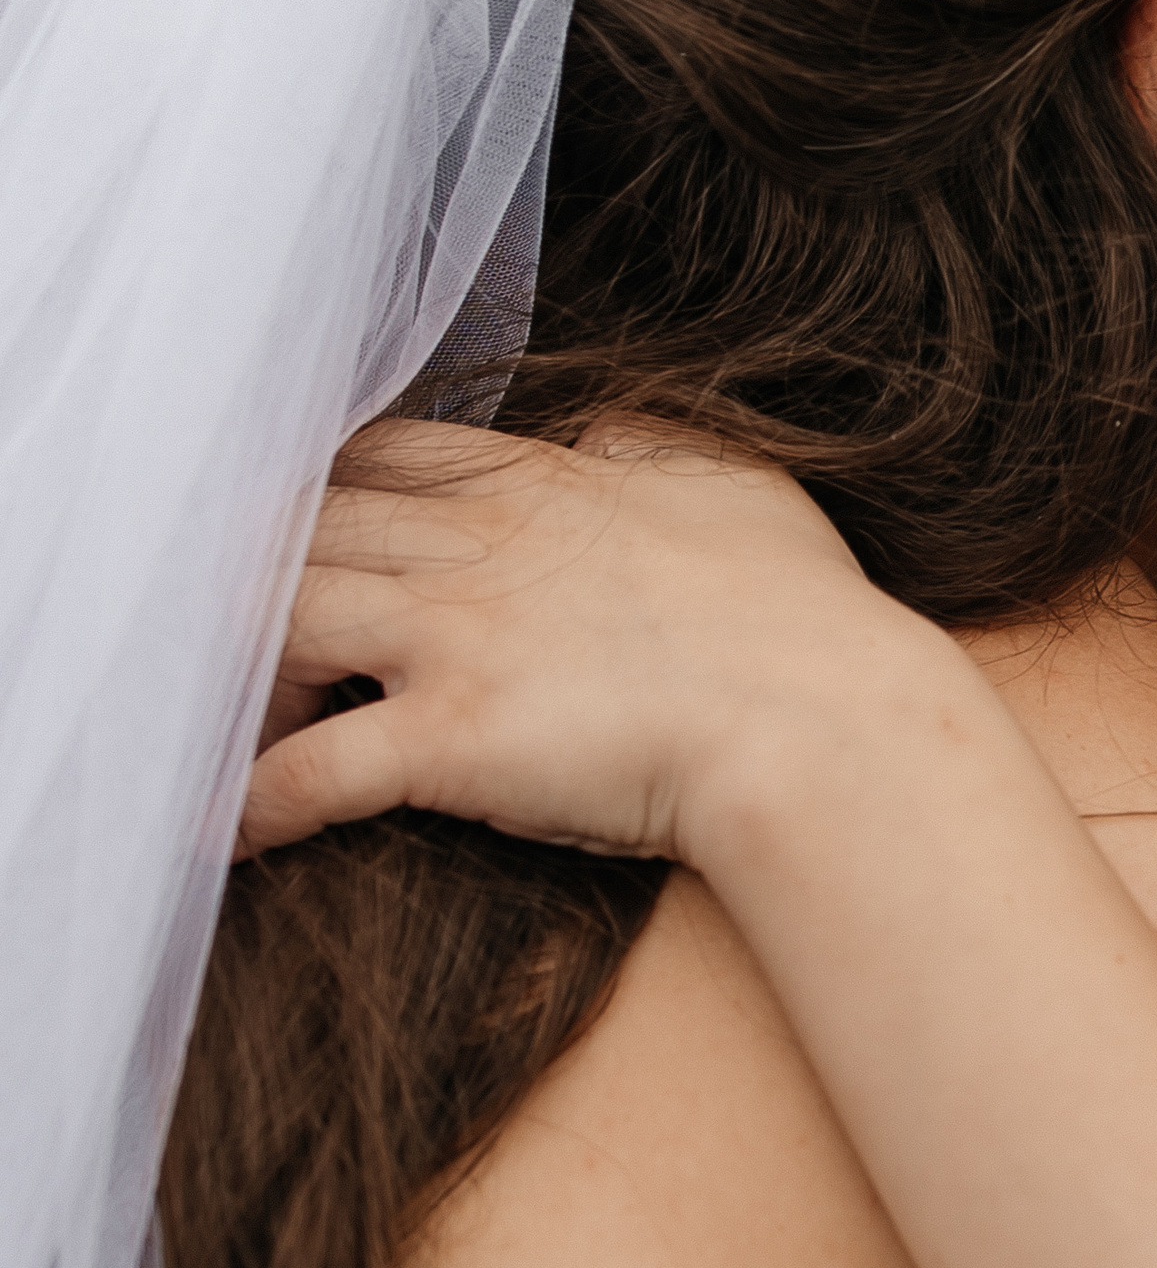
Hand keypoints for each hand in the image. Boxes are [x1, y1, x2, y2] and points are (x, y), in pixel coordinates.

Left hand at [239, 421, 897, 864]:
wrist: (821, 719)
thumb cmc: (799, 610)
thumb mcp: (729, 480)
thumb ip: (644, 446)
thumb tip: (602, 433)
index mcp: (532, 484)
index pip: (372, 452)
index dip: (318, 489)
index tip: (306, 535)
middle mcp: (471, 549)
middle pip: (297, 526)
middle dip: (253, 577)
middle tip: (254, 646)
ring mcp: (452, 640)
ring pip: (274, 625)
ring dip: (237, 677)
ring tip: (236, 730)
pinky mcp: (447, 740)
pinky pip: (304, 771)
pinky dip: (248, 802)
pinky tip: (225, 834)